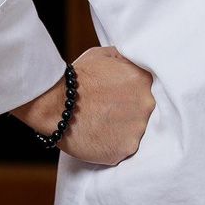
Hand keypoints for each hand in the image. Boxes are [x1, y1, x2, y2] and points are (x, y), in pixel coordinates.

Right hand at [11, 46, 155, 164]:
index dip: (132, 94)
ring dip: (122, 130)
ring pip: (135, 131)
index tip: (120, 97)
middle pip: (144, 111)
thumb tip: (135, 61)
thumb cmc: (77, 77)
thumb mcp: (104, 55)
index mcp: (144, 80)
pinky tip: (99, 137)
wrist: (55, 103)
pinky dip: (112, 146)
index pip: (148, 89)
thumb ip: (125, 59)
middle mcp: (147, 103)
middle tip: (109, 112)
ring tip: (101, 125)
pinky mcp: (124, 149)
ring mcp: (137, 128)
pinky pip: (123, 149)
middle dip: (129, 111)